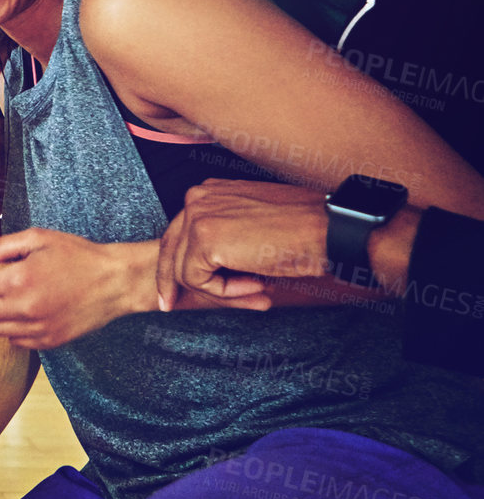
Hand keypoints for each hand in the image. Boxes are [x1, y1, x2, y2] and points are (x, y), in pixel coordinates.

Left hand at [0, 228, 155, 348]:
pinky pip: (14, 340)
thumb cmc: (76, 254)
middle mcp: (24, 308)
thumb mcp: (36, 238)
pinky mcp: (49, 342)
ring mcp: (37, 329)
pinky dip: (13, 327)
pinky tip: (27, 310)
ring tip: (12, 295)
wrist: (115, 281)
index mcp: (18, 279)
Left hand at [157, 179, 326, 310]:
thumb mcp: (253, 231)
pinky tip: (259, 288)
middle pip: (170, 249)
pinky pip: (198, 280)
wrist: (329, 229)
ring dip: (221, 292)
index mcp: (209, 193)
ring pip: (185, 270)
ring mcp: (198, 216)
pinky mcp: (204, 239)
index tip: (171, 290)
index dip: (175, 263)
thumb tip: (206, 275)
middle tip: (169, 306)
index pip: (179, 233)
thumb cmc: (303, 231)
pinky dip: (226, 293)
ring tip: (258, 294)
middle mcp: (197, 198)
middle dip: (173, 282)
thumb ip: (225, 245)